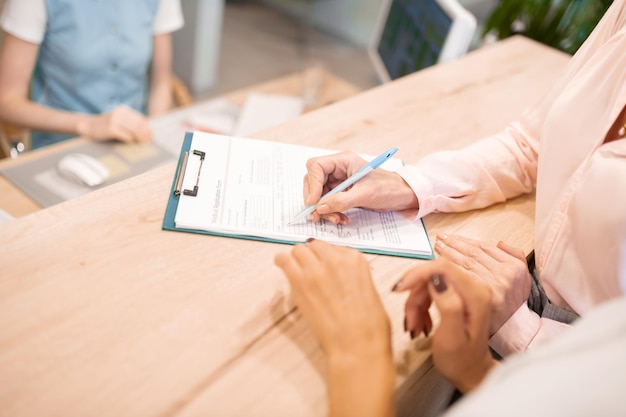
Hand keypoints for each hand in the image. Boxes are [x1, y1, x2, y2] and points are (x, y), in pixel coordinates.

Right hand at [77, 104, 151, 142]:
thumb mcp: (120, 120)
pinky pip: (126, 135)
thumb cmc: (108, 126)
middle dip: (144, 134)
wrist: (89, 126)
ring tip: (140, 143)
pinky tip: (129, 142)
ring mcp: (115, 120)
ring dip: (139, 138)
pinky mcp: (111, 128)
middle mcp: (120, 113)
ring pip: (134, 130)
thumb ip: (132, 124)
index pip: (141, 119)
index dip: (147, 129)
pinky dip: (130, 140)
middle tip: (146, 142)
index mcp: (124, 110)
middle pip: (139, 124)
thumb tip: (150, 133)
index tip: (150, 137)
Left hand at [275, 239, 396, 416]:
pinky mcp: (300, 282)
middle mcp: (335, 259)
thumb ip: (353, 276)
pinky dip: (281, 262)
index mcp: (355, 259)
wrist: (358, 346)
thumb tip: (340, 276)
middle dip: (311, 256)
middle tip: (309, 270)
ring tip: (295, 270)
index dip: (327, 258)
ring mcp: (316, 269)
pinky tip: (282, 267)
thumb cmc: (369, 326)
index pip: (333, 247)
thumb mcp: (369, 290)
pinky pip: (283, 260)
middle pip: (314, 246)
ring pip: (298, 250)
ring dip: (297, 259)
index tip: (324, 266)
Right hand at [303, 151, 417, 223]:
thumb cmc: (388, 188)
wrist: (402, 196)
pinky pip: (327, 203)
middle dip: (315, 200)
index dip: (312, 184)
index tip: (313, 202)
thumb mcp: (365, 195)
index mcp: (343, 161)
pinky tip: (341, 218)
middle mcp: (338, 169)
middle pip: (313, 181)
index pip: (316, 166)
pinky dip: (331, 213)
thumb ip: (341, 200)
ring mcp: (338, 181)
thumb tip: (320, 207)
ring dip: (323, 210)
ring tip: (336, 219)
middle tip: (318, 215)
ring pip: (318, 195)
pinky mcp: (341, 193)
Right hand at [393, 258, 497, 392]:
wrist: (470, 372)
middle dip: (415, 295)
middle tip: (409, 320)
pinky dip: (421, 305)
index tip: (399, 289)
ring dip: (416, 303)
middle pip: (433, 275)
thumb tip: (437, 280)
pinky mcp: (458, 293)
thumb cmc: (461, 361)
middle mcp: (474, 287)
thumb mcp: (451, 338)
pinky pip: (431, 289)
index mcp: (476, 295)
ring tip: (415, 326)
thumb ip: (448, 306)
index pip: (442, 268)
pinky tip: (421, 322)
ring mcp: (466, 289)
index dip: (417, 274)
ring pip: (429, 283)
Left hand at [434, 234, 531, 334]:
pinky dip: (449, 269)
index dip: (466, 241)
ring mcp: (492, 286)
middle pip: (473, 254)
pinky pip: (460, 278)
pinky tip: (440, 264)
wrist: (512, 330)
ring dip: (448, 253)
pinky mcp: (480, 298)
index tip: (452, 237)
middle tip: (440, 239)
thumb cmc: (513, 302)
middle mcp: (504, 275)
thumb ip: (514, 256)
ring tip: (437, 247)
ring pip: (465, 263)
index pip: (485, 248)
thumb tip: (499, 243)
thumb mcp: (523, 277)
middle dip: (454, 244)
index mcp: (514, 267)